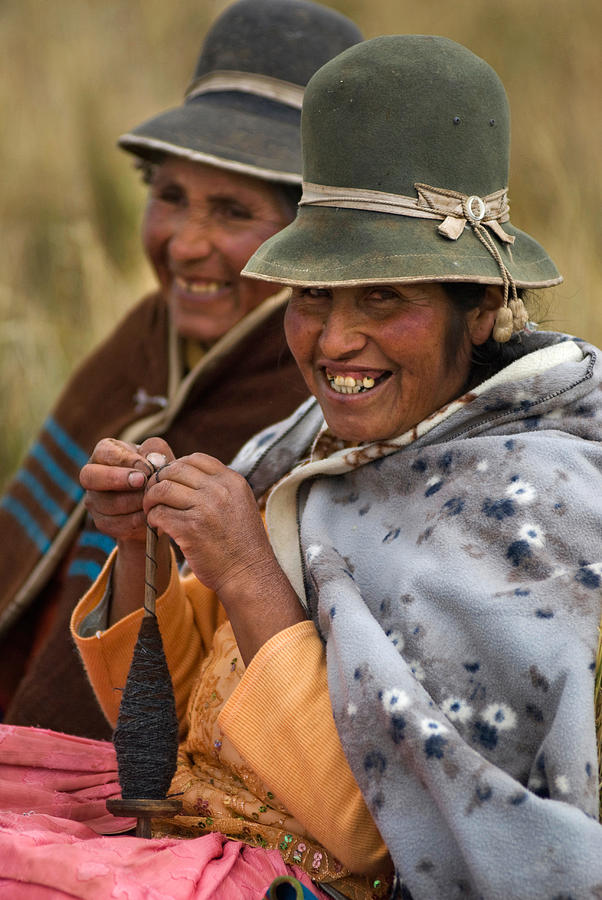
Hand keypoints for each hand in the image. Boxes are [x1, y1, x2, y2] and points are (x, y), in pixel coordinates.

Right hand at [81, 437, 173, 543]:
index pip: (105, 452)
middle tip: (142, 481)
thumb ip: (157, 451)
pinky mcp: (102, 522)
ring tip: (153, 499)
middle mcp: (93, 476)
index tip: (148, 468)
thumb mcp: (158, 456)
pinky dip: (136, 519)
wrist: (157, 501)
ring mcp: (94, 501)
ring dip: (133, 502)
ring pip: (106, 503)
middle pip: (90, 476)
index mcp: (104, 453)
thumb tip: (154, 460)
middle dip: (116, 479)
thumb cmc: (155, 471)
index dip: (125, 460)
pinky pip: (115, 524)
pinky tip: (150, 514)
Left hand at [143, 453, 272, 594]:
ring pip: (162, 489)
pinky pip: (159, 513)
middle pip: (175, 470)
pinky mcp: (190, 529)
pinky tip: (157, 526)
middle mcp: (219, 490)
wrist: (249, 574)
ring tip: (153, 511)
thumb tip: (184, 475)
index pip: (196, 458)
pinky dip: (152, 518)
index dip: (177, 467)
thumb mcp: (239, 504)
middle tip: (155, 496)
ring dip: (151, 499)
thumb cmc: (241, 543)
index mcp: (232, 481)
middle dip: (159, 481)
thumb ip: (218, 488)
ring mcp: (205, 509)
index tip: (171, 481)